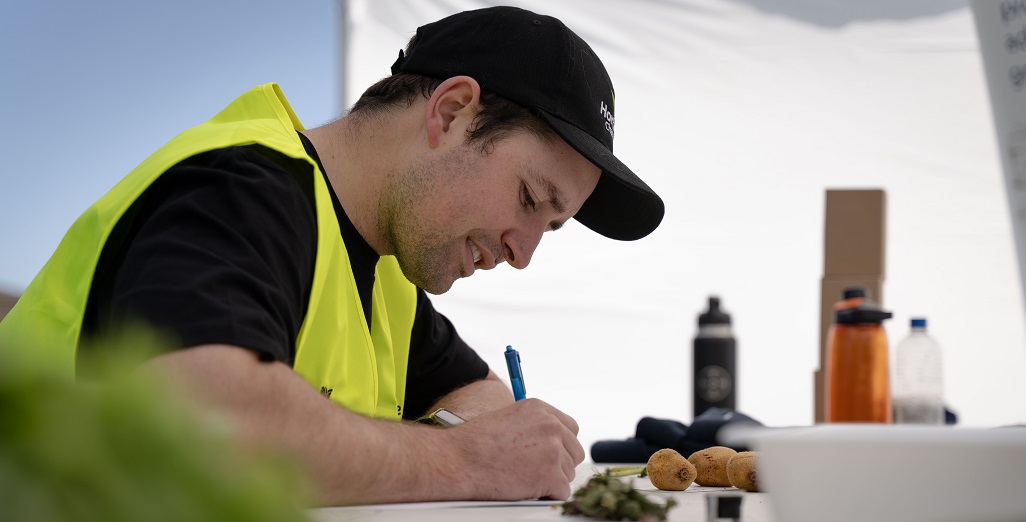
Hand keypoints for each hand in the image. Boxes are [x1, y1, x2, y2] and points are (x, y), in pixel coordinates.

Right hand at [445, 398, 584, 499]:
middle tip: (538, 471)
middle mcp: (551, 426)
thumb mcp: (507, 418)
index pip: (570, 428)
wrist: (460, 460)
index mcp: (540, 410)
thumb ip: (533, 425)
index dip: (561, 444)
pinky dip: (548, 495)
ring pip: (568, 473)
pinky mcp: (552, 475)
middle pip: (575, 451)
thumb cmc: (475, 442)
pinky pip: (563, 492)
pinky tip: (528, 489)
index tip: (549, 454)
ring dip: (551, 480)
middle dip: (560, 464)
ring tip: (524, 478)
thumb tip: (548, 441)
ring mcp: (553, 450)